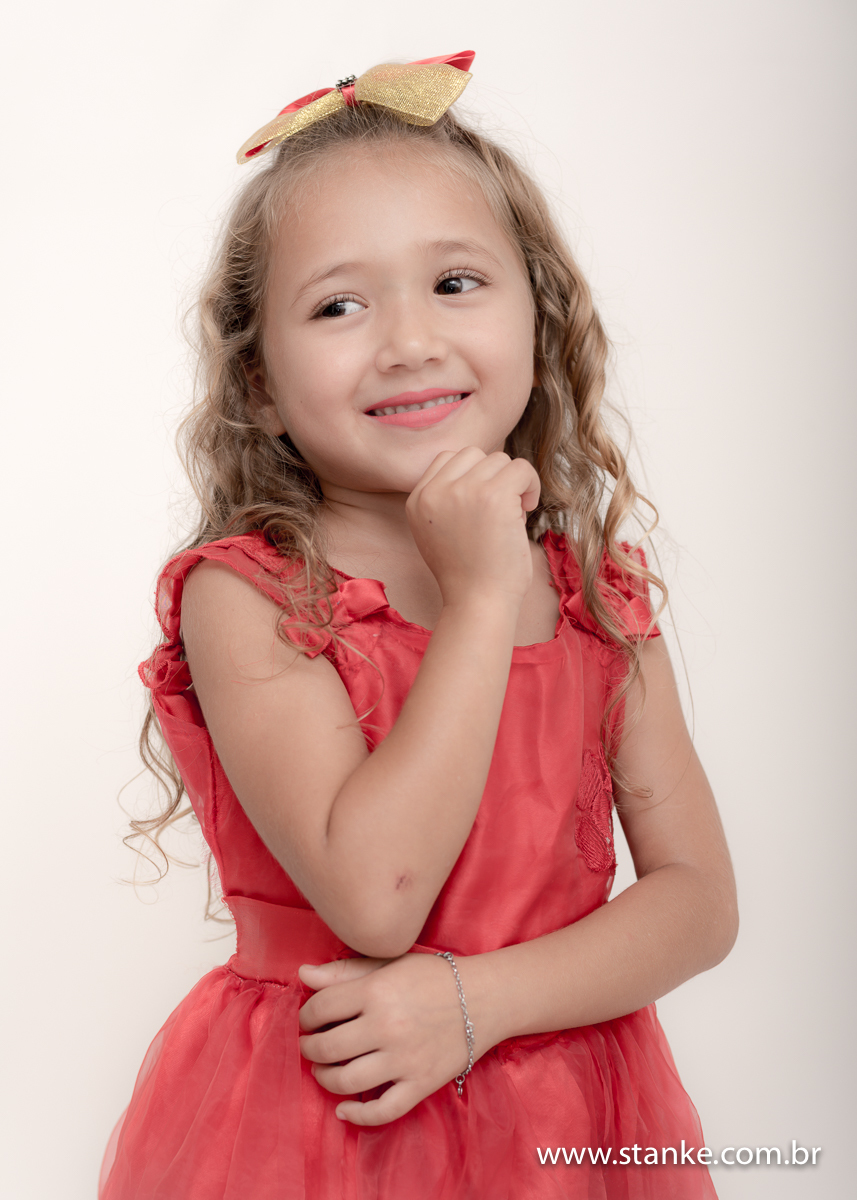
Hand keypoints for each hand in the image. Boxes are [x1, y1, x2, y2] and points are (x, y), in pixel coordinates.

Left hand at [297, 952, 478, 1125]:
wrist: (486, 997)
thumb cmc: (433, 977)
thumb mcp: (390, 963)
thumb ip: (345, 971)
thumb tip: (303, 975)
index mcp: (376, 991)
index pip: (321, 1009)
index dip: (306, 1016)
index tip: (308, 1020)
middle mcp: (387, 1026)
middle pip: (327, 1047)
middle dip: (309, 1048)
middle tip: (309, 1045)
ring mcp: (404, 1059)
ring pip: (347, 1081)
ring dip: (324, 1078)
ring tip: (322, 1070)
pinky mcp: (421, 1084)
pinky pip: (382, 1110)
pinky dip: (357, 1116)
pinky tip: (343, 1109)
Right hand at [405, 447, 540, 608]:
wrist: (478, 603)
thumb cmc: (469, 575)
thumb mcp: (437, 532)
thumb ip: (445, 500)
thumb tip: (479, 467)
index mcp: (417, 500)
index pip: (447, 459)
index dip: (474, 476)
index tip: (483, 506)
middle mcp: (435, 492)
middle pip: (474, 454)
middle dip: (493, 477)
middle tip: (501, 510)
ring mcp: (463, 491)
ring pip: (499, 459)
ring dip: (513, 483)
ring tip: (514, 514)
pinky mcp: (493, 496)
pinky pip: (521, 468)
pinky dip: (531, 485)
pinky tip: (528, 509)